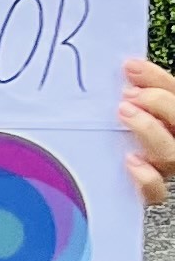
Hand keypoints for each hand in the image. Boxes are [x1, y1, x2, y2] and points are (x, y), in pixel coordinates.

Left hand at [120, 55, 174, 208]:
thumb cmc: (107, 137)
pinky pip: (156, 191)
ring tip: (124, 113)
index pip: (174, 93)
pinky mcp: (147, 192)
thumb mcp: (119, 110)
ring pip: (171, 154)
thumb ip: (126, 94)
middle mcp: (171, 142)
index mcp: (168, 119)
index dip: (156, 79)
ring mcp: (162, 168)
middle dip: (159, 102)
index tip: (130, 67)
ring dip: (150, 129)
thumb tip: (119, 69)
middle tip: (129, 94)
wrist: (94, 179)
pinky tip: (130, 160)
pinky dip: (146, 177)